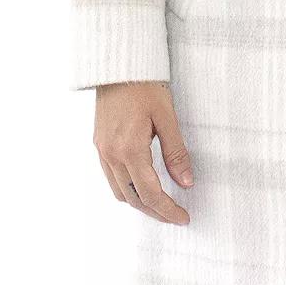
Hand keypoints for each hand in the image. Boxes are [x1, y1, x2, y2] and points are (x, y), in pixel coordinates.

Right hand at [93, 80, 192, 223]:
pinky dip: (127, 189)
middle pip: (134, 198)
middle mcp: (111, 154)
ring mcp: (102, 150)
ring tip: (161, 205)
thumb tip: (186, 182)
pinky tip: (142, 186)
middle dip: (156, 212)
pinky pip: (111, 178)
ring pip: (120, 192)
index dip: (168, 210)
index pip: (150, 193)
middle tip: (176, 216)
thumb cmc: (144, 86)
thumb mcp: (167, 117)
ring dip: (140, 203)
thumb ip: (176, 152)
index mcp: (129, 149)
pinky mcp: (99, 145)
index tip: (183, 218)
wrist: (118, 66)